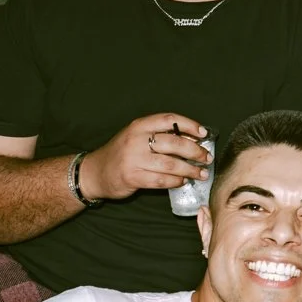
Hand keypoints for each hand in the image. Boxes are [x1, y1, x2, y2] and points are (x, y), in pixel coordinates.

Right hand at [81, 113, 211, 200]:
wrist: (95, 172)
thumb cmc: (122, 153)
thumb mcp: (137, 137)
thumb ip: (160, 135)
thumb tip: (192, 139)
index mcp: (139, 125)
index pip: (169, 119)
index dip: (189, 125)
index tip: (204, 133)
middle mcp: (136, 140)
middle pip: (174, 143)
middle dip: (195, 151)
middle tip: (206, 157)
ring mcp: (133, 159)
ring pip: (170, 164)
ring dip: (190, 170)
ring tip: (201, 173)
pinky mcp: (132, 177)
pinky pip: (161, 180)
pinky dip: (175, 181)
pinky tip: (183, 181)